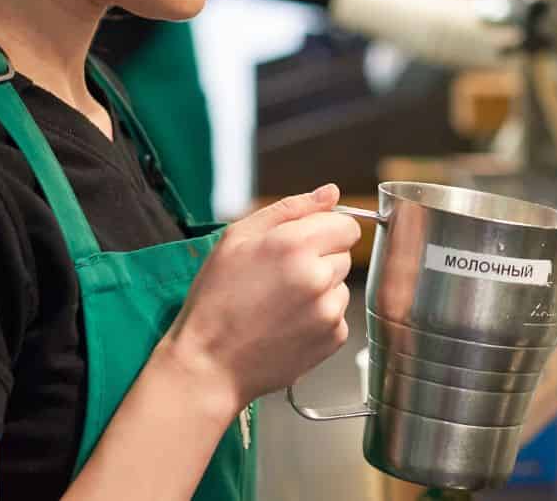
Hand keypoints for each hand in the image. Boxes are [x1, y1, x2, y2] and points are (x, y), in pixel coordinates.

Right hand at [160, 185, 360, 409]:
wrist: (209, 364)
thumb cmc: (216, 299)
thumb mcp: (237, 238)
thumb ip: (290, 208)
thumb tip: (330, 192)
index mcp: (295, 244)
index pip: (347, 224)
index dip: (324, 230)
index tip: (302, 243)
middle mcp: (319, 276)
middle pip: (344, 254)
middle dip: (319, 258)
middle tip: (280, 277)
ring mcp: (329, 311)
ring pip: (341, 284)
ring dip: (320, 289)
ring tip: (280, 303)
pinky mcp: (334, 338)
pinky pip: (338, 315)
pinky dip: (319, 317)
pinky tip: (287, 324)